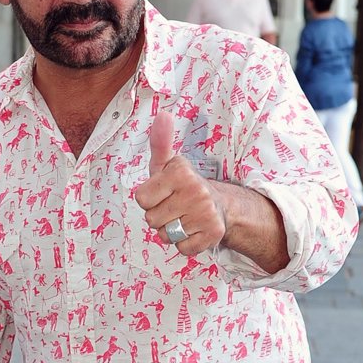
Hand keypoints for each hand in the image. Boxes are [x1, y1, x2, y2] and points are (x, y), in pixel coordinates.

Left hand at [133, 111, 227, 256]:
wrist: (221, 206)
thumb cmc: (184, 186)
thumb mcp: (169, 164)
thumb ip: (160, 142)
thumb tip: (163, 114)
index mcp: (181, 172)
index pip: (142, 199)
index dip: (149, 199)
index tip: (164, 193)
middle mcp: (196, 191)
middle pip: (151, 219)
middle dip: (159, 216)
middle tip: (175, 207)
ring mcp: (205, 214)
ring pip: (165, 235)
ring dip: (171, 231)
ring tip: (184, 218)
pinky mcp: (212, 235)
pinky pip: (181, 248)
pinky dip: (185, 243)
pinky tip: (193, 230)